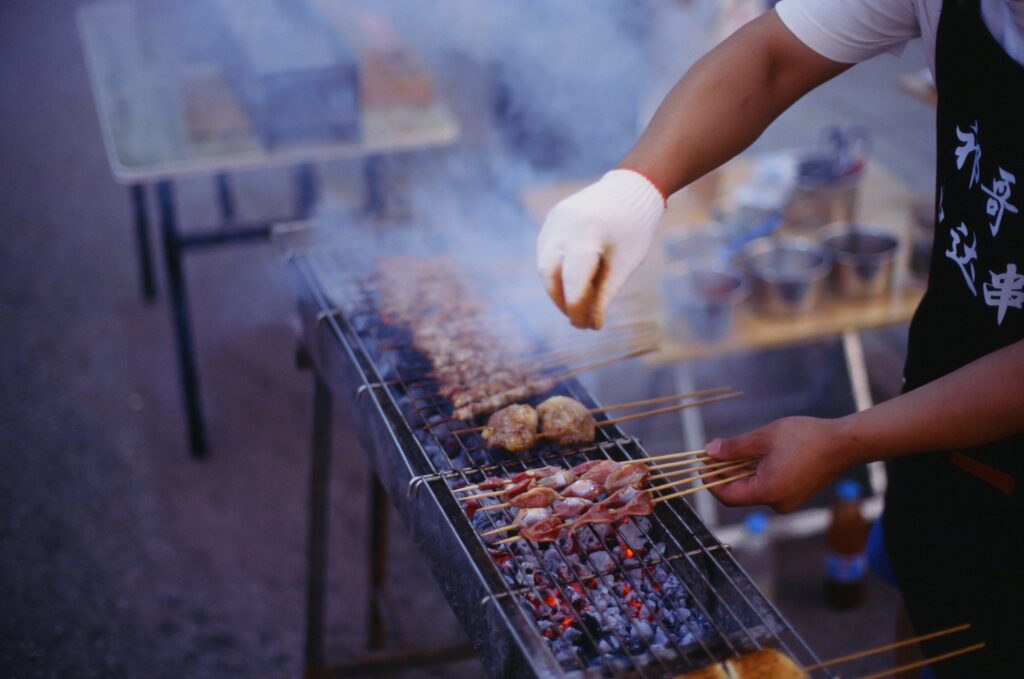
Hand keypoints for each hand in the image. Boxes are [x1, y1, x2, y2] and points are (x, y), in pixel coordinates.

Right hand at [537, 169, 664, 328]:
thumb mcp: (625, 263)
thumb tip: (592, 324)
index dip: (577, 308)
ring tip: (577, 303)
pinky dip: (557, 272)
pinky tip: (573, 283)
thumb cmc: (635, 228)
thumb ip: (606, 293)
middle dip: (562, 301)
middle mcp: (563, 226)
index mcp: (587, 233)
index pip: (573, 281)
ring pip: (545, 266)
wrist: (631, 187)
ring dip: (557, 289)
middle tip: (579, 320)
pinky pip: (547, 253)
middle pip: (550, 275)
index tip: (587, 327)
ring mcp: (553, 221)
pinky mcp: (551, 221)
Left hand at [705, 416, 851, 512]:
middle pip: (740, 491)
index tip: (701, 464)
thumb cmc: (805, 437)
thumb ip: (734, 448)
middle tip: (713, 451)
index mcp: (767, 492)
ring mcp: (787, 501)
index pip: (727, 496)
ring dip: (740, 470)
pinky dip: (756, 472)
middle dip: (724, 471)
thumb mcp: (763, 437)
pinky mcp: (795, 494)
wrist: (843, 443)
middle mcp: (777, 503)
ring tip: (731, 449)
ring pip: (753, 487)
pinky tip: (752, 454)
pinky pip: (768, 486)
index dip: (710, 481)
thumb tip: (709, 452)